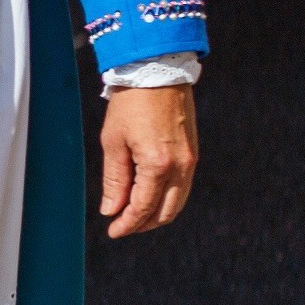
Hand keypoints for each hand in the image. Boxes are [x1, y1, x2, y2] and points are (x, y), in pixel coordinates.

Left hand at [98, 84, 198, 236]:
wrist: (157, 73)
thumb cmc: (130, 103)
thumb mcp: (113, 141)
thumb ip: (114, 180)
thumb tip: (111, 210)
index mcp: (158, 165)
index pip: (143, 208)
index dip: (128, 224)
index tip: (113, 231)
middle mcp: (181, 168)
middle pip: (165, 212)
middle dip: (143, 224)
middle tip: (122, 226)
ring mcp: (191, 162)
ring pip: (177, 203)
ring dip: (156, 214)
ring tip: (133, 215)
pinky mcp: (193, 155)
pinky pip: (182, 188)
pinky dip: (167, 199)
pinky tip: (149, 196)